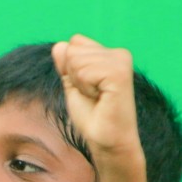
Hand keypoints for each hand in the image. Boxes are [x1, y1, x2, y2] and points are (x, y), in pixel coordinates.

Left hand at [52, 35, 139, 159]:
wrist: (106, 139)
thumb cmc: (91, 115)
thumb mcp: (73, 84)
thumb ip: (66, 64)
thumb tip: (59, 45)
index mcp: (110, 53)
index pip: (74, 42)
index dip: (71, 68)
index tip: (86, 87)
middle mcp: (120, 53)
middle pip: (73, 49)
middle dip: (74, 76)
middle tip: (92, 95)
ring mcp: (121, 61)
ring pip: (76, 59)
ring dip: (80, 84)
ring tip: (97, 97)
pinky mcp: (120, 73)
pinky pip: (84, 71)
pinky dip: (85, 88)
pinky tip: (101, 98)